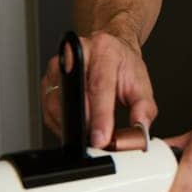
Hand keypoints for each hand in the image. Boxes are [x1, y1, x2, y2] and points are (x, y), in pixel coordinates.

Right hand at [40, 31, 156, 147]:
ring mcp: (58, 68)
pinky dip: (63, 125)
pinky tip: (77, 129)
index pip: (100, 86)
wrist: (109, 50)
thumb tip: (139, 131)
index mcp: (104, 51)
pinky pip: (49, 110)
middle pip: (75, 95)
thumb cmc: (122, 65)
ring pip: (58, 105)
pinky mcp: (48, 82)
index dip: (100, 116)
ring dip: (73, 127)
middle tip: (98, 142)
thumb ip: (144, 108)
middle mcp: (77, 55)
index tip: (102, 137)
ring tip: (90, 136)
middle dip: (85, 124)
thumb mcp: (141, 83)